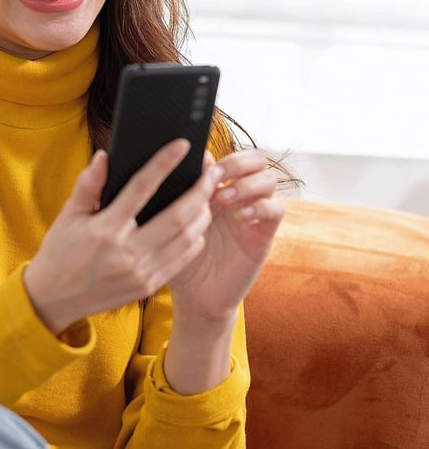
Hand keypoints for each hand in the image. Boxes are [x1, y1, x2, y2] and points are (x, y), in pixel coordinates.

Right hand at [24, 140, 222, 334]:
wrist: (54, 298)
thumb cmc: (60, 251)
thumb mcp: (69, 215)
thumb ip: (88, 184)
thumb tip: (104, 156)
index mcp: (105, 229)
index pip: (141, 188)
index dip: (164, 163)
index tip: (181, 146)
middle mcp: (127, 253)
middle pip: (177, 217)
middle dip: (200, 191)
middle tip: (212, 172)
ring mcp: (141, 273)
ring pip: (186, 239)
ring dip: (202, 214)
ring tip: (208, 195)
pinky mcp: (149, 287)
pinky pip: (182, 260)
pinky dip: (195, 239)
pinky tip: (197, 224)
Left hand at [168, 148, 284, 324]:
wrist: (193, 295)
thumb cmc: (176, 254)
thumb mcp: (171, 219)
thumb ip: (176, 191)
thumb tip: (171, 159)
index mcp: (214, 188)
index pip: (229, 154)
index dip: (219, 153)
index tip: (199, 161)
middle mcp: (237, 196)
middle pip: (256, 160)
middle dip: (238, 161)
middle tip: (217, 175)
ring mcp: (252, 214)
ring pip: (269, 179)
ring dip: (247, 184)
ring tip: (224, 198)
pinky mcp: (263, 235)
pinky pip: (276, 210)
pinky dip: (261, 207)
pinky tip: (239, 216)